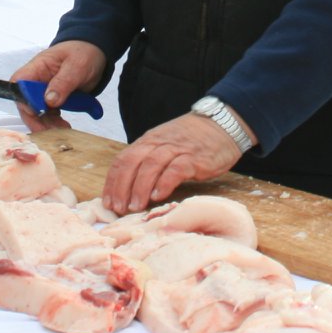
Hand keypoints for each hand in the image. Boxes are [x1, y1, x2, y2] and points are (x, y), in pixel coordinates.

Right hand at [10, 41, 105, 131]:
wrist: (95, 53)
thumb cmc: (83, 52)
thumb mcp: (77, 65)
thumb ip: (63, 82)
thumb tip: (48, 101)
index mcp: (38, 67)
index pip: (19, 84)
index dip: (24, 99)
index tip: (38, 111)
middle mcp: (37, 80)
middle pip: (25, 103)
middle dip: (36, 119)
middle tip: (50, 131)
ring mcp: (44, 91)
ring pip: (37, 112)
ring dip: (47, 124)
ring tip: (62, 130)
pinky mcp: (53, 99)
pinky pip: (49, 114)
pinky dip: (55, 123)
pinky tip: (64, 127)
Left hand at [99, 114, 245, 214]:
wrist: (223, 124)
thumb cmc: (193, 140)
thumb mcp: (166, 145)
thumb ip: (150, 162)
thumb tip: (131, 188)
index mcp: (149, 141)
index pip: (123, 160)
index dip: (112, 182)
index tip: (108, 202)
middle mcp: (159, 143)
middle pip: (132, 162)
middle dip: (121, 187)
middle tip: (118, 208)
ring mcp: (177, 149)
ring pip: (151, 166)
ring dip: (139, 187)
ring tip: (135, 207)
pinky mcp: (194, 158)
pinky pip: (175, 169)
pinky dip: (165, 182)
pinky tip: (159, 196)